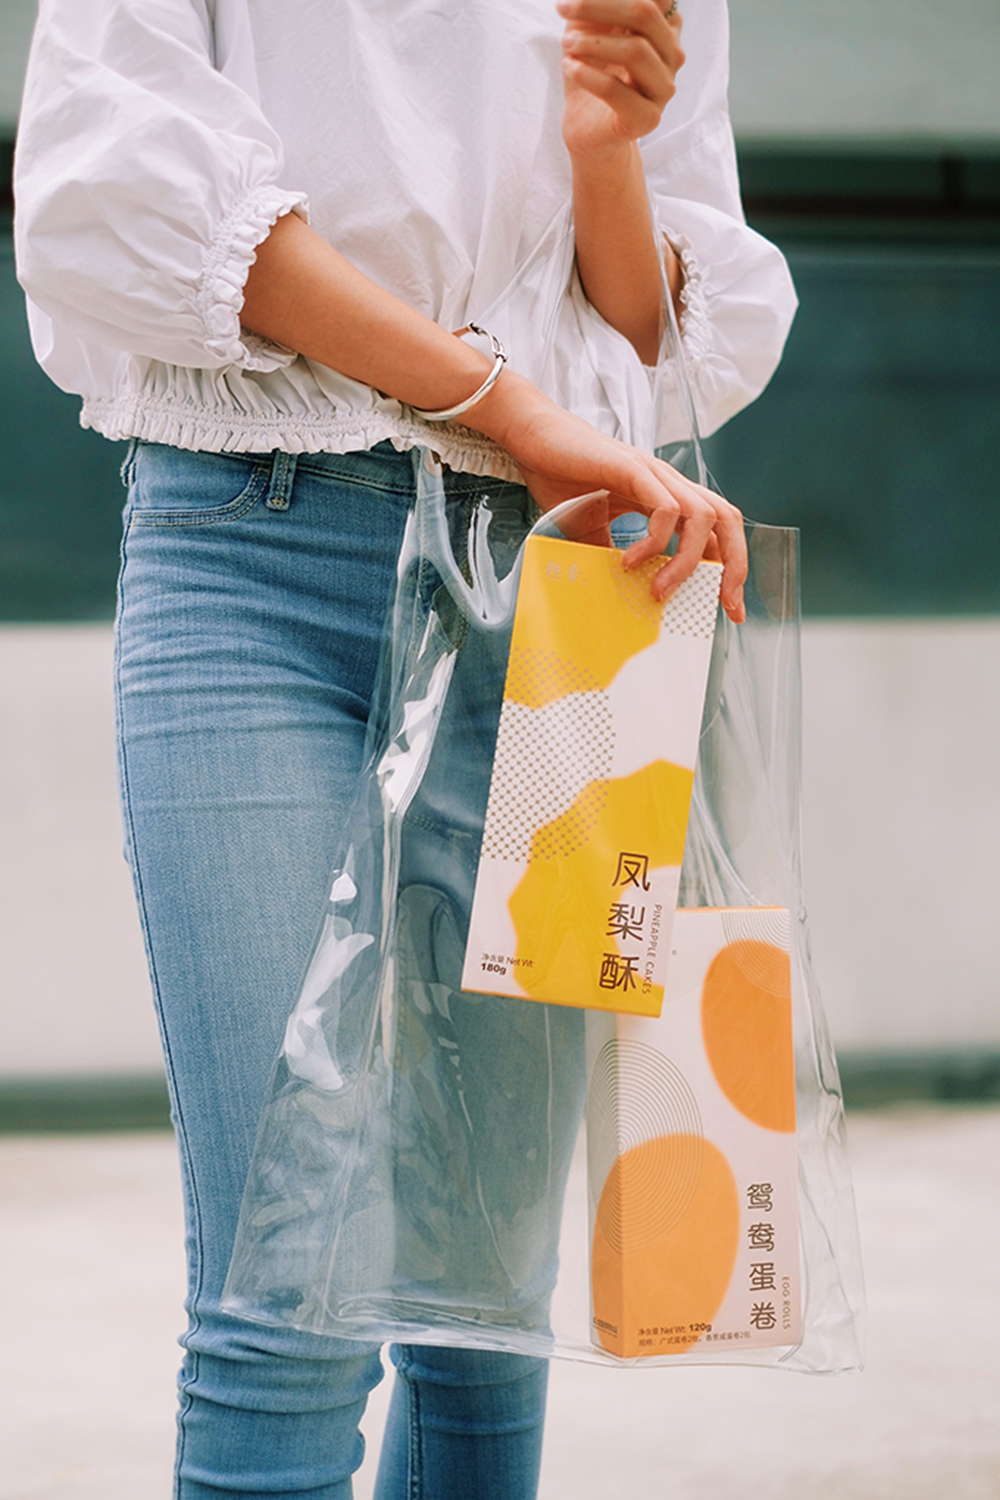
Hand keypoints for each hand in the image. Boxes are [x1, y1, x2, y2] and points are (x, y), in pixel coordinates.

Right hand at [466, 370, 746, 622]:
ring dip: (687, 561)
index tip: (729, 608)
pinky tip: (629, 561)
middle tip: (723, 604)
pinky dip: (655, 541)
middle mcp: (669, 483)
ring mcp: (654, 474)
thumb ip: (608, 556)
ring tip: (659, 590)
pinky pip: (665, 508)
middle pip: (726, 519)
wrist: (532, 439)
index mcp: (666, 497)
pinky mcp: (634, 468)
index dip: (730, 568)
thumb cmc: (560, 477)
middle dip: (733, 564)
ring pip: (702, 516)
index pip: (716, 531)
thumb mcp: (590, 530)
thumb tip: (616, 595)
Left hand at [559, 0, 684, 161]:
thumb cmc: (590, 71)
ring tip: (566, 44)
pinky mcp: (648, 119)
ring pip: (636, 51)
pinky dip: (587, 75)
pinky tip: (569, 67)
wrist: (587, 128)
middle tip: (563, 9)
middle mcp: (672, 55)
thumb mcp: (587, 27)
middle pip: (645, 14)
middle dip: (598, 6)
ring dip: (591, 43)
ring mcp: (664, 88)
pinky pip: (616, 90)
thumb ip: (594, 3)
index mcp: (665, 27)